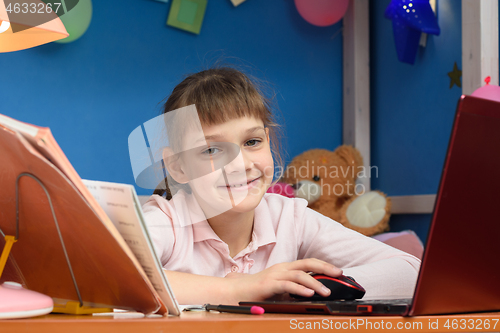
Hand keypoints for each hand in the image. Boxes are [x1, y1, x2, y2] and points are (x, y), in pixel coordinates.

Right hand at [225, 258, 341, 301]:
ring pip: (300, 275)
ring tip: (327, 291)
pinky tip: (309, 294)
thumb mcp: (281, 289)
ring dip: (315, 283)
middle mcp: (282, 268)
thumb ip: (294, 289)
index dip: (324, 265)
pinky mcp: (269, 285)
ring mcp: (275, 275)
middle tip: (339, 274)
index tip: (338, 271)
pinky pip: (287, 285)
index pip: (308, 263)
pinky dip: (300, 289)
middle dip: (325, 267)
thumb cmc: (259, 291)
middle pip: (307, 263)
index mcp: (286, 268)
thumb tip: (313, 294)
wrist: (237, 291)